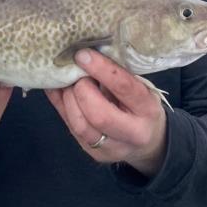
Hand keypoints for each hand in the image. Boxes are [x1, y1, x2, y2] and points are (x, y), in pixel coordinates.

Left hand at [44, 50, 166, 176]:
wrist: (150, 142)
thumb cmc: (142, 105)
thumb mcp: (141, 88)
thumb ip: (119, 75)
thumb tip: (88, 53)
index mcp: (148, 109)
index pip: (124, 88)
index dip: (101, 70)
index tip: (83, 55)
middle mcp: (132, 133)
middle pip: (99, 115)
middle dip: (81, 90)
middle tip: (76, 72)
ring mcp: (111, 148)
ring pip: (80, 126)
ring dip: (68, 98)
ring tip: (66, 80)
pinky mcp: (94, 153)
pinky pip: (70, 128)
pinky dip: (60, 105)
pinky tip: (56, 88)